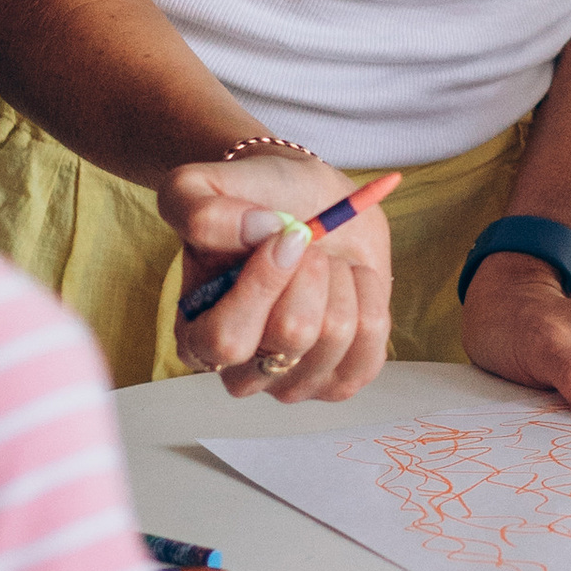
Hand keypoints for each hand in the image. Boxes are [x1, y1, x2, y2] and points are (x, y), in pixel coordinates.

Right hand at [157, 147, 392, 404]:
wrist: (305, 203)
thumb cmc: (251, 202)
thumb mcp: (198, 188)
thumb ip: (200, 213)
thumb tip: (258, 231)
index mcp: (197, 339)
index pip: (227, 339)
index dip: (262, 284)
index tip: (287, 235)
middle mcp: (242, 372)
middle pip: (292, 337)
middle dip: (310, 273)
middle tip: (306, 245)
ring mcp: (295, 381)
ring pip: (336, 335)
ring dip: (338, 278)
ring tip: (322, 260)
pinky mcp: (344, 378)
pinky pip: (373, 343)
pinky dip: (368, 294)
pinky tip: (346, 280)